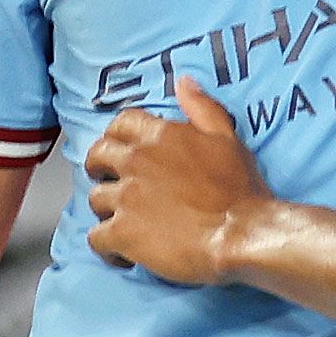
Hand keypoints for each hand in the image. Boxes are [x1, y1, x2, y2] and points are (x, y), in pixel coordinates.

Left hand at [84, 79, 263, 284]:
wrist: (241, 233)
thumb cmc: (239, 188)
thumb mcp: (227, 138)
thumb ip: (201, 107)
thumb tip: (183, 80)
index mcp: (160, 135)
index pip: (120, 124)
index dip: (117, 137)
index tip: (122, 150)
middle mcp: (136, 161)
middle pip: (97, 155)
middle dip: (99, 167)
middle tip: (112, 182)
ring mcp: (125, 197)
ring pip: (94, 198)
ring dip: (107, 210)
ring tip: (123, 223)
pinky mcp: (121, 233)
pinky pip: (96, 238)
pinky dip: (106, 248)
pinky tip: (121, 256)